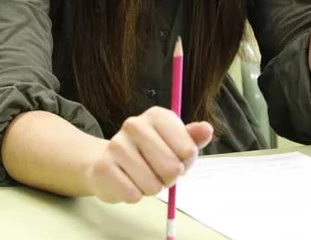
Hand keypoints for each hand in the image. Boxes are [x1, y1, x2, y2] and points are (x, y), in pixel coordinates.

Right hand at [85, 106, 212, 203]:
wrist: (106, 162)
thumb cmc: (147, 154)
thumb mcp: (174, 143)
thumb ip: (192, 138)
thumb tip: (207, 129)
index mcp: (156, 116)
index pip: (188, 149)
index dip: (186, 162)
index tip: (176, 158)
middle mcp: (134, 125)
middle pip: (172, 168)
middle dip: (169, 179)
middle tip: (158, 172)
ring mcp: (117, 145)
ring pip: (152, 185)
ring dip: (151, 188)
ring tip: (142, 177)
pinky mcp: (103, 166)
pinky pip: (133, 194)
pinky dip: (134, 195)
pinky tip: (127, 182)